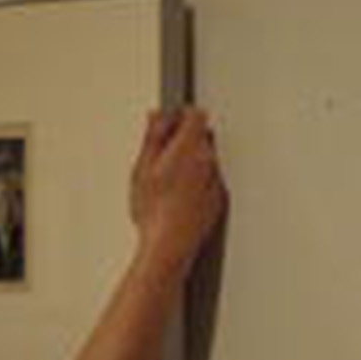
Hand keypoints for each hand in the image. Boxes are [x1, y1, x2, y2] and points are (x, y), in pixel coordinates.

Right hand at [129, 106, 226, 266]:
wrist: (170, 245)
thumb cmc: (155, 212)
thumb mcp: (142, 168)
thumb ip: (153, 136)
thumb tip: (157, 116)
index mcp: (190, 147)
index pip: (196, 114)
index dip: (180, 117)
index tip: (168, 125)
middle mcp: (209, 160)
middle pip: (201, 137)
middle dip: (183, 142)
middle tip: (160, 161)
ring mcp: (216, 180)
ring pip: (205, 160)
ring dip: (190, 164)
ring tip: (167, 185)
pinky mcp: (218, 199)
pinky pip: (209, 182)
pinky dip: (196, 185)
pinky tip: (178, 199)